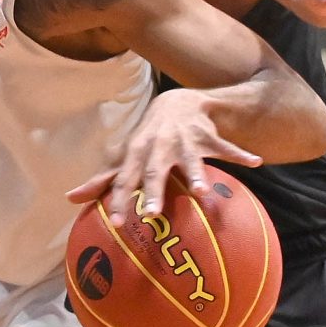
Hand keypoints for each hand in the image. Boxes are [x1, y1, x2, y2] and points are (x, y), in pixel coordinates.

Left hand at [67, 90, 261, 225]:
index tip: (115, 224)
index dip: (118, 200)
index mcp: (137, 153)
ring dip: (197, 174)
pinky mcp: (208, 137)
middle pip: (154, 172)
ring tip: (203, 192)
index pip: (124, 179)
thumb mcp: (125, 157)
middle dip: (153, 191)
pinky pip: (225, 146)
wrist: (177, 102)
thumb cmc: (148, 139)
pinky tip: (255, 161)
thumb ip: (103, 180)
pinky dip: (240, 154)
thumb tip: (70, 198)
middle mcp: (159, 147)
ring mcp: (185, 141)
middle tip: (152, 215)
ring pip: (191, 159)